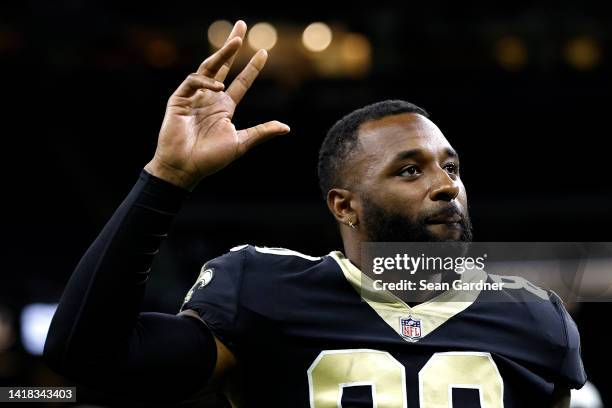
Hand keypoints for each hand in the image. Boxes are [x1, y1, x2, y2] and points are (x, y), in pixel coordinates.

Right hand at [145, 20, 289, 189]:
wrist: (185, 168)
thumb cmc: (211, 159)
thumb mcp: (241, 143)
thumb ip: (261, 132)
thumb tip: (286, 127)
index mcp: (224, 108)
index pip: (241, 82)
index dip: (252, 68)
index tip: (264, 53)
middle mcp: (210, 98)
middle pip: (222, 66)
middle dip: (231, 46)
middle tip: (242, 26)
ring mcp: (194, 97)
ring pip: (208, 67)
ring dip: (222, 53)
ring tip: (236, 40)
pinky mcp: (179, 99)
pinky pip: (193, 82)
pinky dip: (206, 81)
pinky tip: (218, 87)